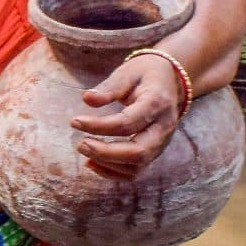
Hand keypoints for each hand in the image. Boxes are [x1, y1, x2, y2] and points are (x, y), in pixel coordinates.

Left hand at [70, 54, 184, 176]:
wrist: (169, 81)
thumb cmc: (145, 74)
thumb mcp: (128, 72)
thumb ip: (110, 87)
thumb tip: (87, 99)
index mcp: (157, 104)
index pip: (127, 123)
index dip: (99, 126)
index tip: (75, 122)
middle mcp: (163, 128)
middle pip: (138, 152)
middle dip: (105, 153)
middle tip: (80, 144)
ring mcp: (161, 143)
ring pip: (137, 166)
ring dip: (107, 164)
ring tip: (83, 148)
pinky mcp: (154, 152)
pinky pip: (135, 171)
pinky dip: (113, 172)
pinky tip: (92, 162)